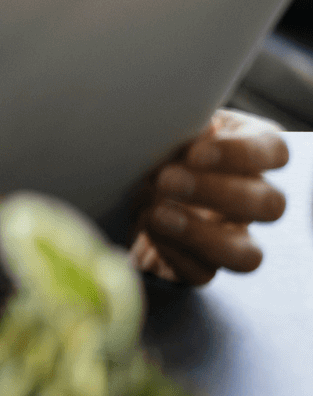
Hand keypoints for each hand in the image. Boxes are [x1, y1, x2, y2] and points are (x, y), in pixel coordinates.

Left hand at [130, 109, 288, 285]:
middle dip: (218, 194)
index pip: (276, 151)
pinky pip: (203, 274)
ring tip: (154, 213)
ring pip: (248, 256)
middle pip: (271, 206)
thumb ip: (183, 122)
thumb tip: (199, 126)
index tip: (195, 151)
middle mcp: (252, 196)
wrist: (119, 169)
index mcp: (250, 150)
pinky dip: (172, 254)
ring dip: (200, 235)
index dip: (242, 155)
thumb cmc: (153, 135)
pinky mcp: (202, 265)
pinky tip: (146, 231)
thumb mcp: (168, 121)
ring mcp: (231, 236)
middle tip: (166, 180)